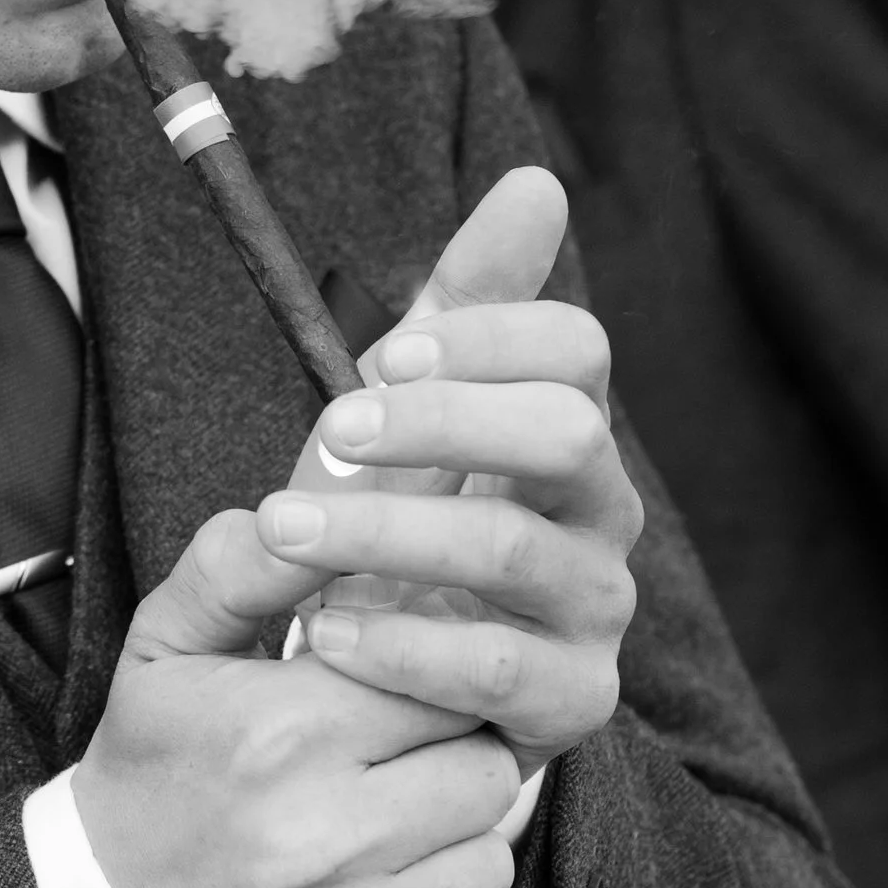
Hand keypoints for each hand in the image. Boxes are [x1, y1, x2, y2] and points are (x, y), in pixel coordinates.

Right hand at [72, 505, 522, 887]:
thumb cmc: (150, 772)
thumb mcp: (168, 649)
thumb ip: (240, 567)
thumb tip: (311, 506)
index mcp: (279, 733)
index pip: (446, 684)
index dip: (428, 683)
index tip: (393, 697)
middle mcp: (313, 841)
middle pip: (485, 778)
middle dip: (449, 762)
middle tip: (392, 768)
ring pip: (485, 869)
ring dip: (449, 849)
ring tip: (379, 838)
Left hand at [278, 165, 640, 774]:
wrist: (384, 683)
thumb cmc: (398, 523)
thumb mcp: (408, 409)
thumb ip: (463, 299)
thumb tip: (536, 182)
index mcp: (567, 430)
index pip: (575, 350)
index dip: (489, 338)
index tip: (388, 354)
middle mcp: (602, 514)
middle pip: (567, 434)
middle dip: (443, 422)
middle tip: (331, 431)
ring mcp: (596, 612)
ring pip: (514, 551)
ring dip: (387, 533)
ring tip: (285, 530)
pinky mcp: (573, 704)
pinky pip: (499, 672)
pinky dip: (402, 650)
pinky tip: (325, 634)